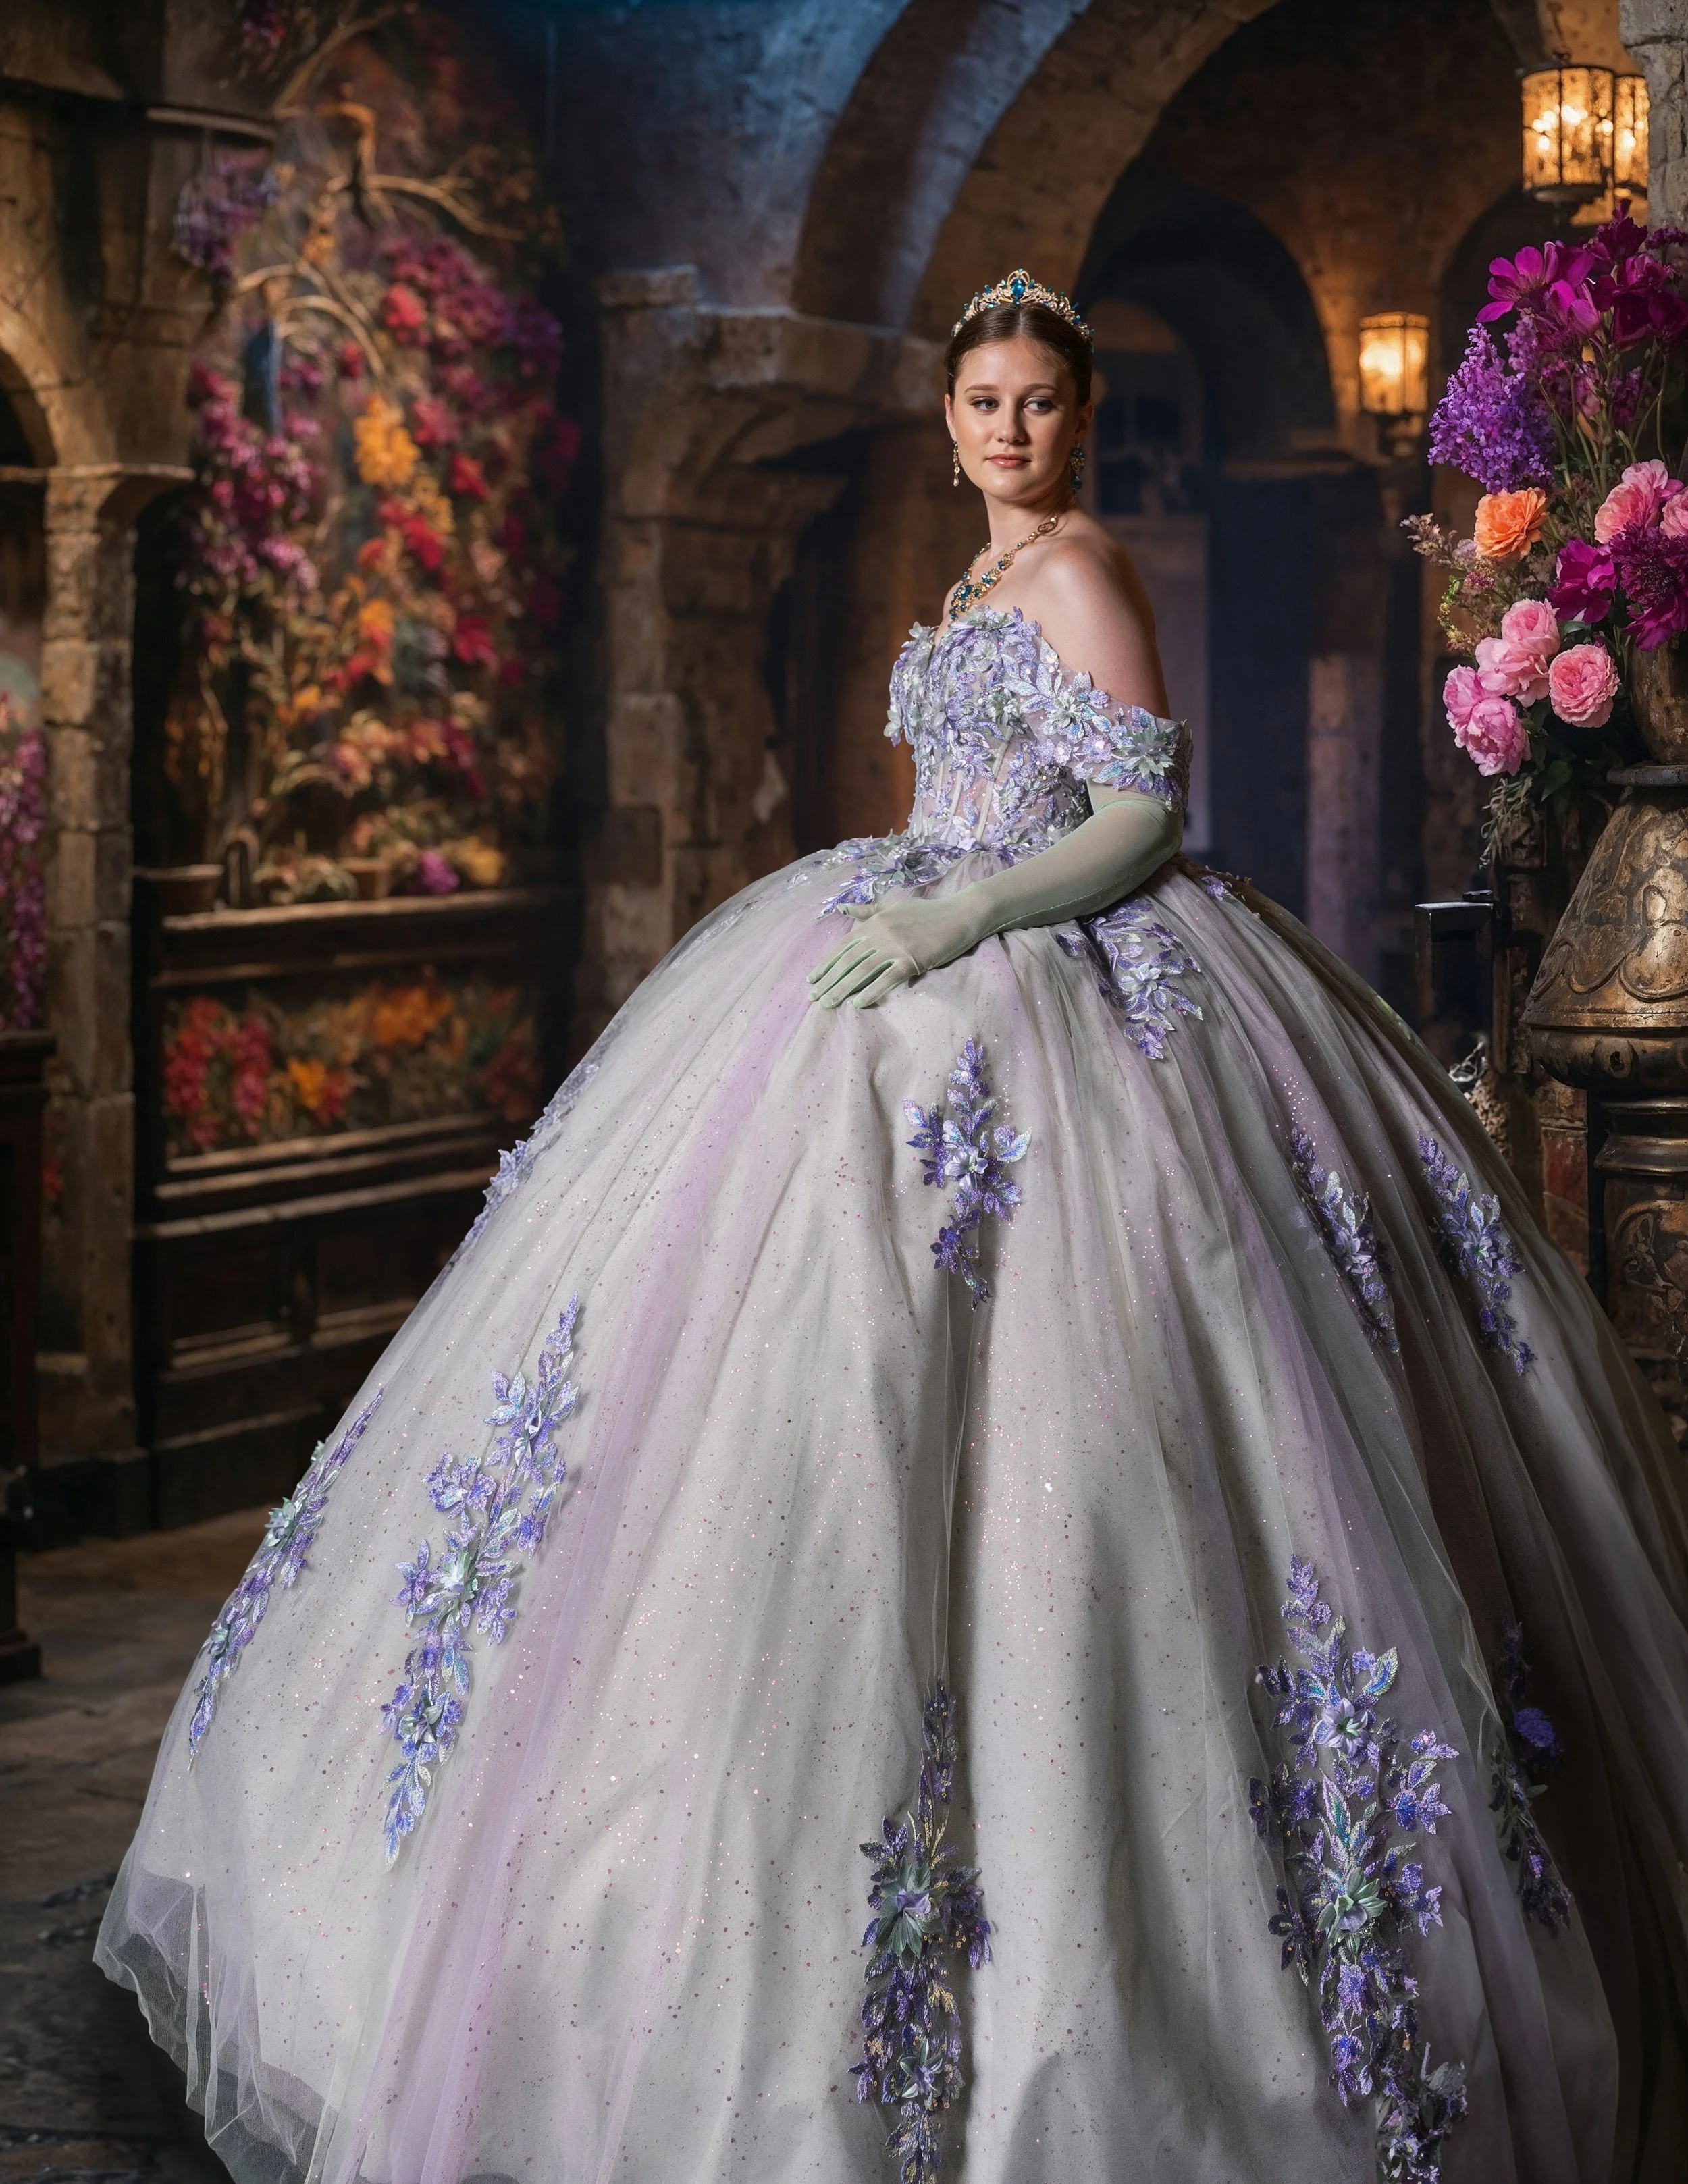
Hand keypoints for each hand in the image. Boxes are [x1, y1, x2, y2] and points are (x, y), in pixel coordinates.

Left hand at [808, 892, 986, 1009]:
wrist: (959, 915)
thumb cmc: (927, 912)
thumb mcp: (893, 907)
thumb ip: (868, 910)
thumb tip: (842, 909)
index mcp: (874, 921)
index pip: (843, 945)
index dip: (826, 963)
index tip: (811, 979)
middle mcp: (880, 932)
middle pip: (848, 960)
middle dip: (828, 980)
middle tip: (813, 997)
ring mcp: (896, 946)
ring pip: (862, 970)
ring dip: (842, 988)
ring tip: (828, 1003)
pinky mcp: (912, 959)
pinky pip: (887, 979)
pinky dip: (871, 991)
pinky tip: (858, 1004)